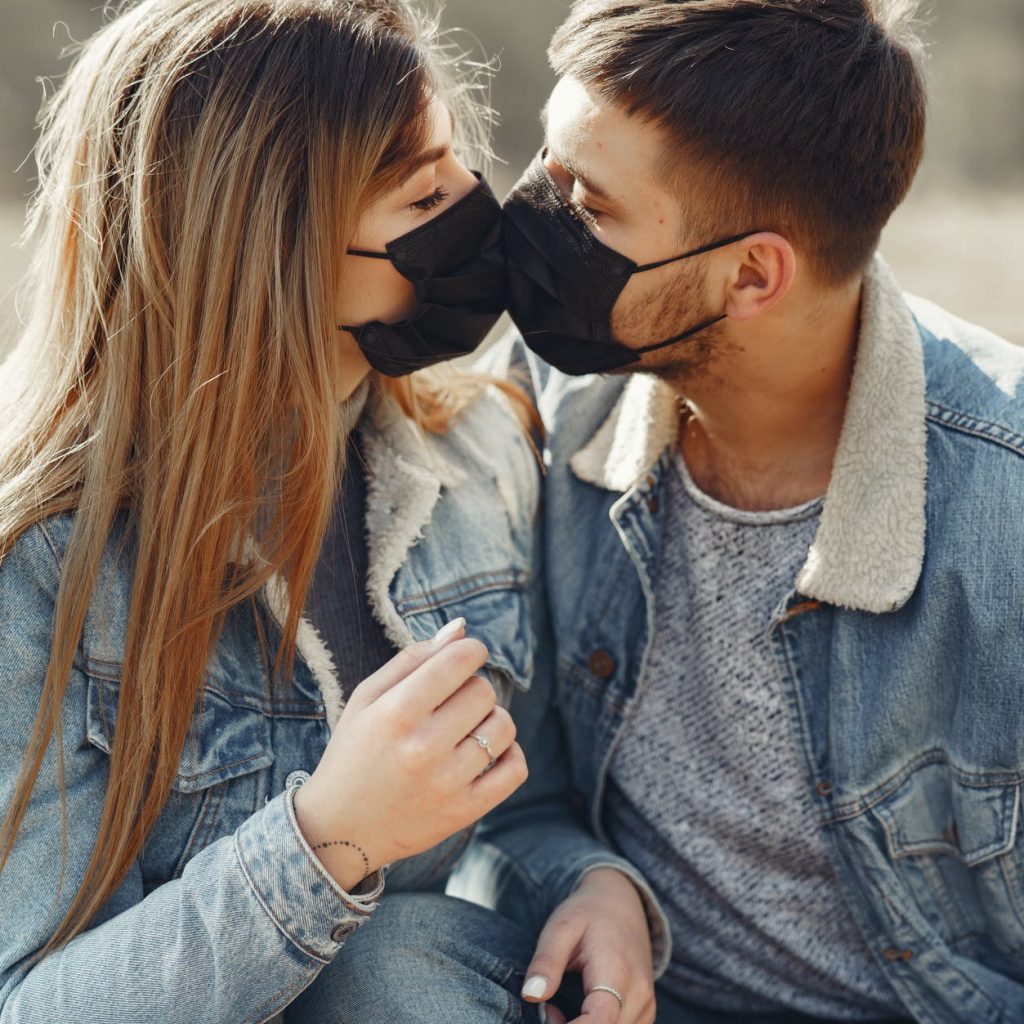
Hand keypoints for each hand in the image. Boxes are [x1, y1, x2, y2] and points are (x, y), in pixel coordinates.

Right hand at [293, 619, 527, 888]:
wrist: (339, 829)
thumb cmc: (354, 752)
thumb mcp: (368, 697)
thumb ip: (414, 657)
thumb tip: (462, 628)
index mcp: (397, 712)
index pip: (460, 661)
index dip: (471, 651)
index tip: (465, 658)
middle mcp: (423, 747)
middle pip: (484, 691)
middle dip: (473, 688)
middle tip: (453, 702)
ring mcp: (446, 782)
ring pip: (504, 727)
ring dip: (491, 720)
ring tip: (465, 729)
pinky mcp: (464, 812)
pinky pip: (515, 769)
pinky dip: (509, 754)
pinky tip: (486, 752)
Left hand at [521, 868, 654, 1023]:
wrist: (621, 902)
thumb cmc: (587, 914)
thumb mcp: (560, 927)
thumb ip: (546, 962)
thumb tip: (531, 995)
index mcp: (617, 972)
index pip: (599, 1022)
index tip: (547, 1015)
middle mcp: (639, 994)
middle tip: (547, 1009)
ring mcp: (646, 1005)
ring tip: (559, 1008)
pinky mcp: (646, 1012)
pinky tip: (579, 1013)